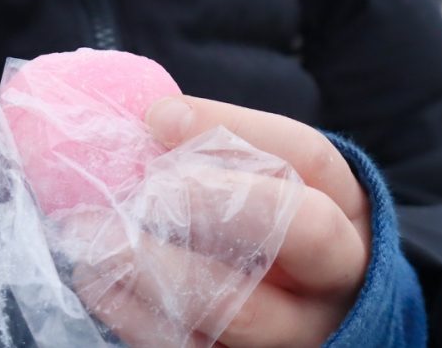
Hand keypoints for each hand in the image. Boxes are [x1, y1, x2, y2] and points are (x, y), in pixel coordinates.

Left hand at [72, 97, 369, 347]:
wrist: (304, 314)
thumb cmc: (267, 224)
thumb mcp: (267, 181)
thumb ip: (220, 149)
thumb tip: (152, 120)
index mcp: (346, 205)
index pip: (306, 155)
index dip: (232, 129)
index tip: (157, 117)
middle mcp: (340, 274)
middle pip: (302, 232)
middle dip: (213, 203)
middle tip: (137, 191)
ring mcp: (303, 332)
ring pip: (243, 309)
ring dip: (157, 269)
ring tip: (95, 240)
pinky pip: (196, 347)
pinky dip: (139, 317)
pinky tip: (99, 283)